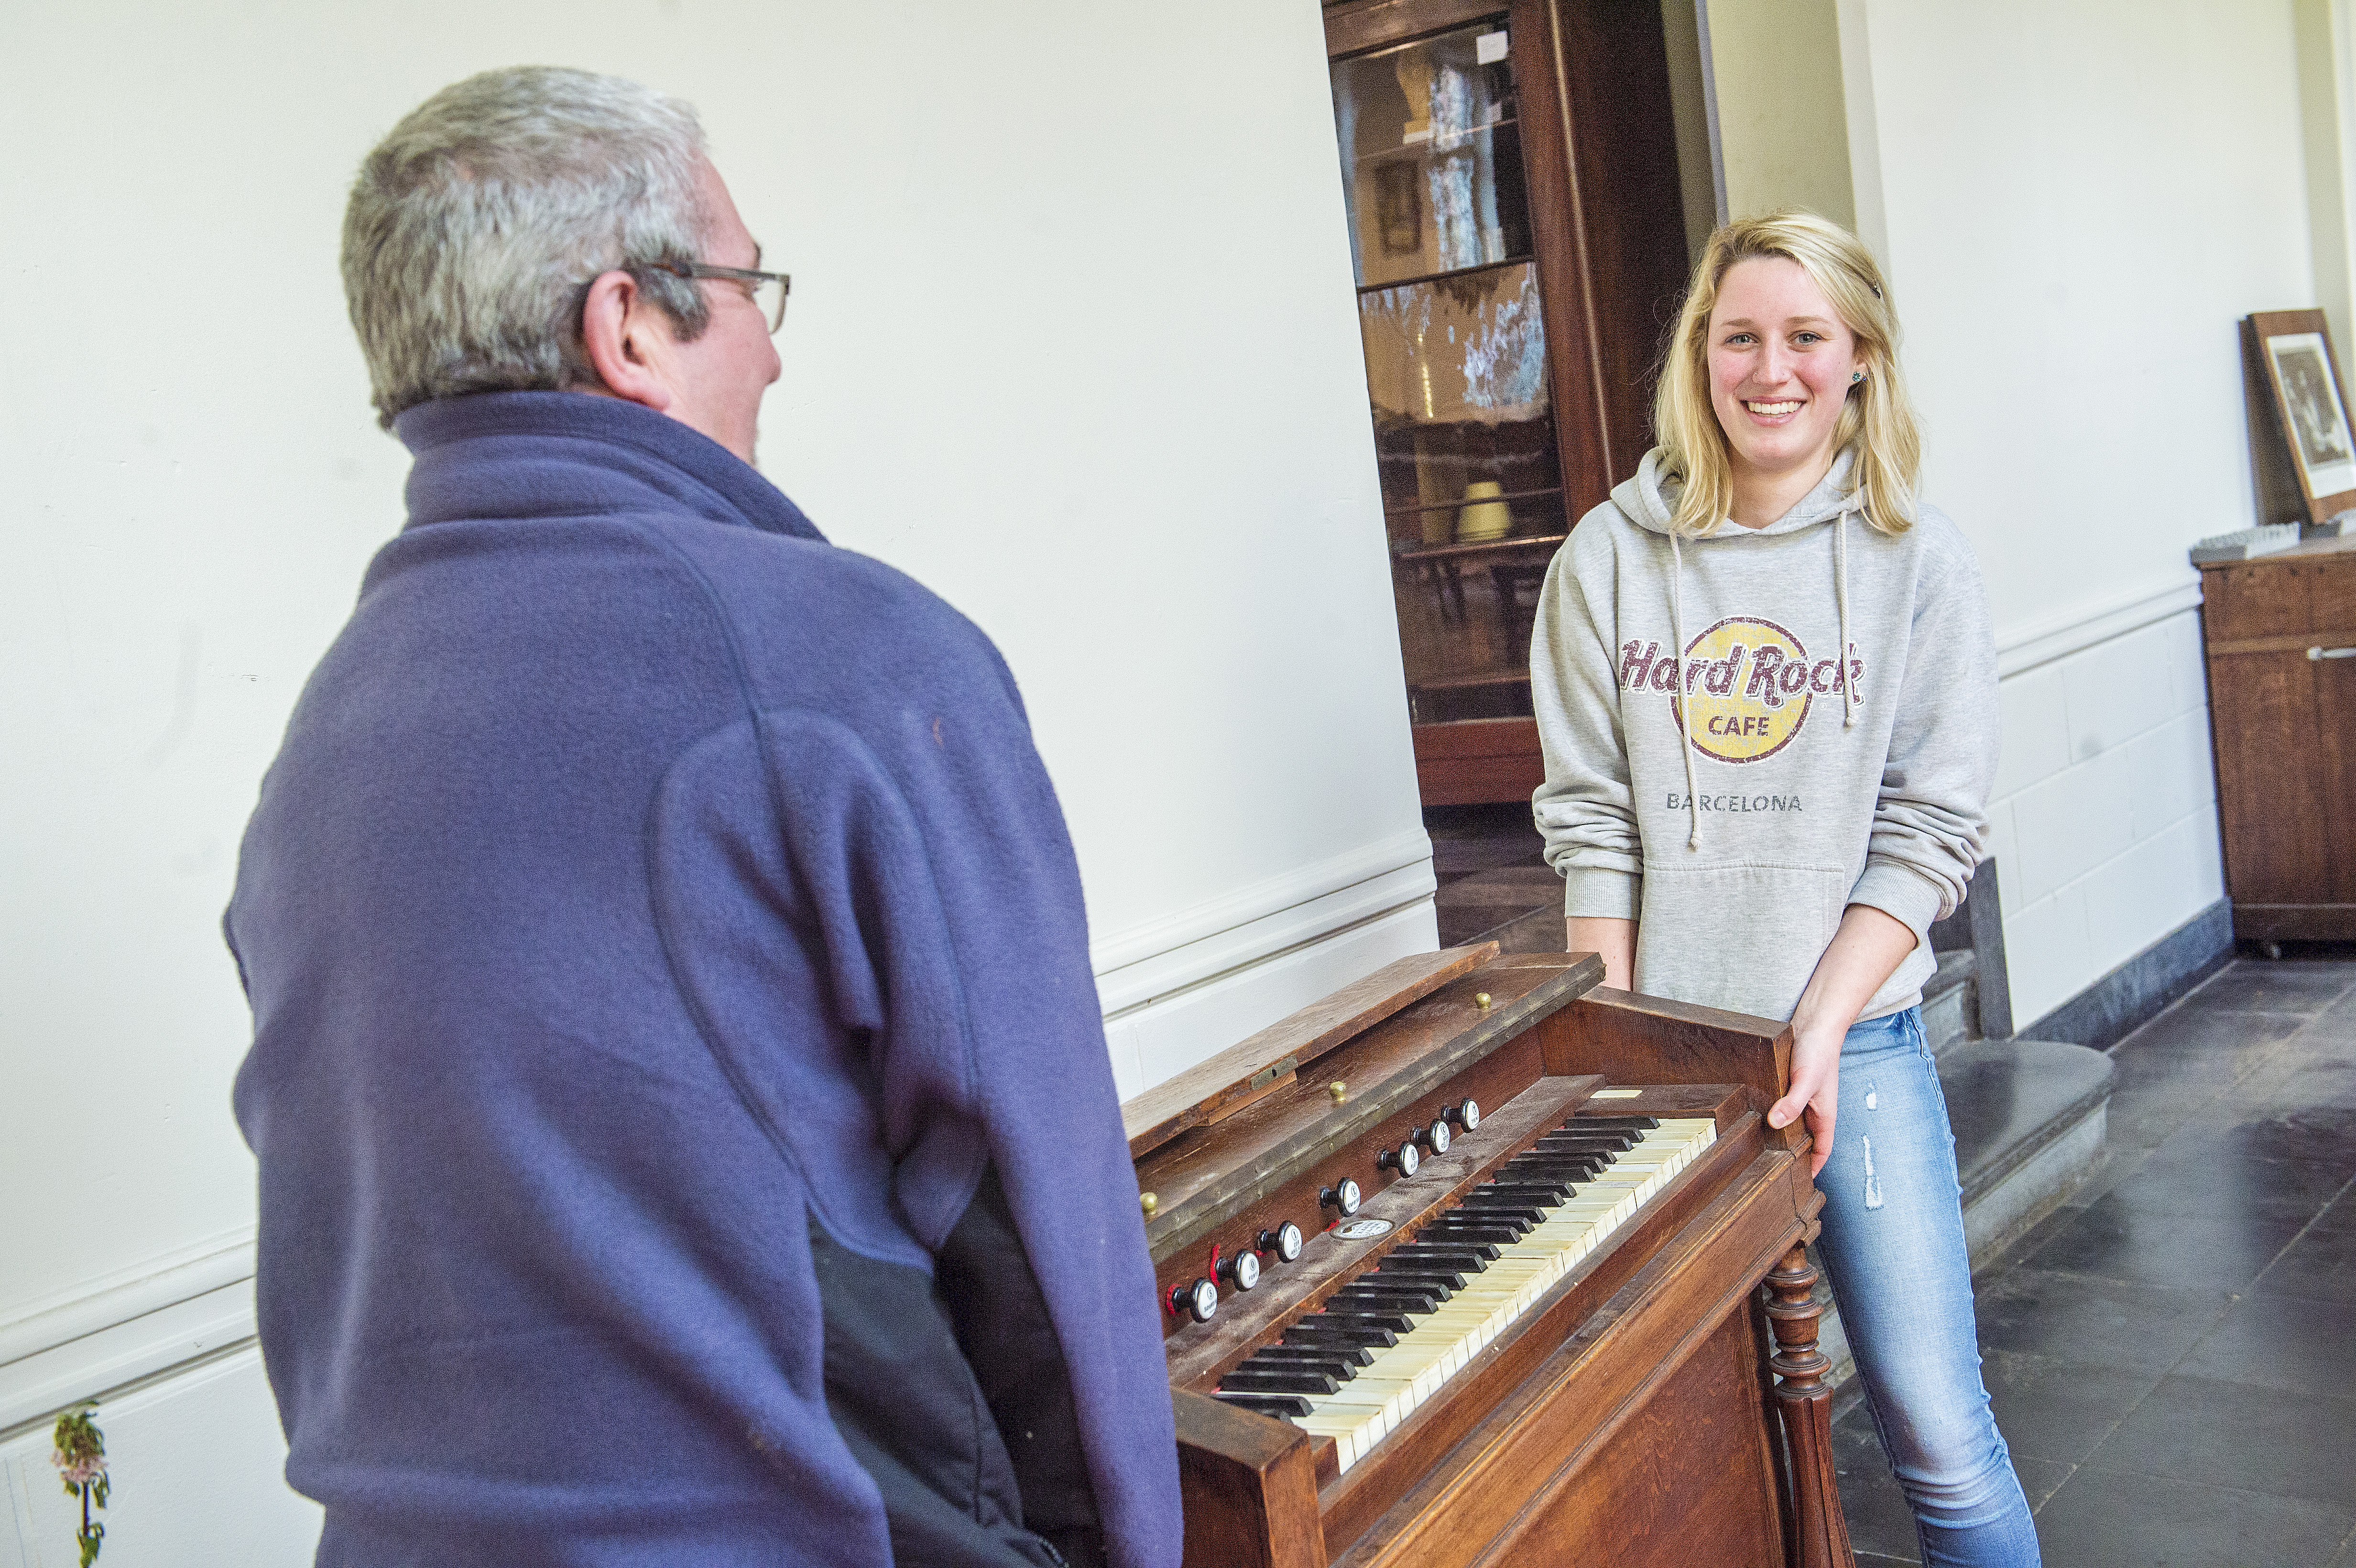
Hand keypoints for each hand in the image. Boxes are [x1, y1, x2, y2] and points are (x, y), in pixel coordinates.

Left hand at [1767, 1026, 1842, 1177]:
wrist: (1815, 1024)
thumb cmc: (1818, 1052)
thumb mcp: (1805, 1080)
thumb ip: (1793, 1103)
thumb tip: (1776, 1123)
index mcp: (1824, 1115)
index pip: (1822, 1150)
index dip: (1813, 1167)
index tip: (1799, 1183)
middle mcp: (1814, 1110)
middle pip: (1806, 1140)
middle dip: (1794, 1155)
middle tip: (1774, 1170)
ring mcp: (1802, 1099)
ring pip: (1793, 1125)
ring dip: (1781, 1135)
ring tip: (1760, 1149)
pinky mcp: (1790, 1088)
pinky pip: (1784, 1108)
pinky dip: (1774, 1115)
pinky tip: (1756, 1118)